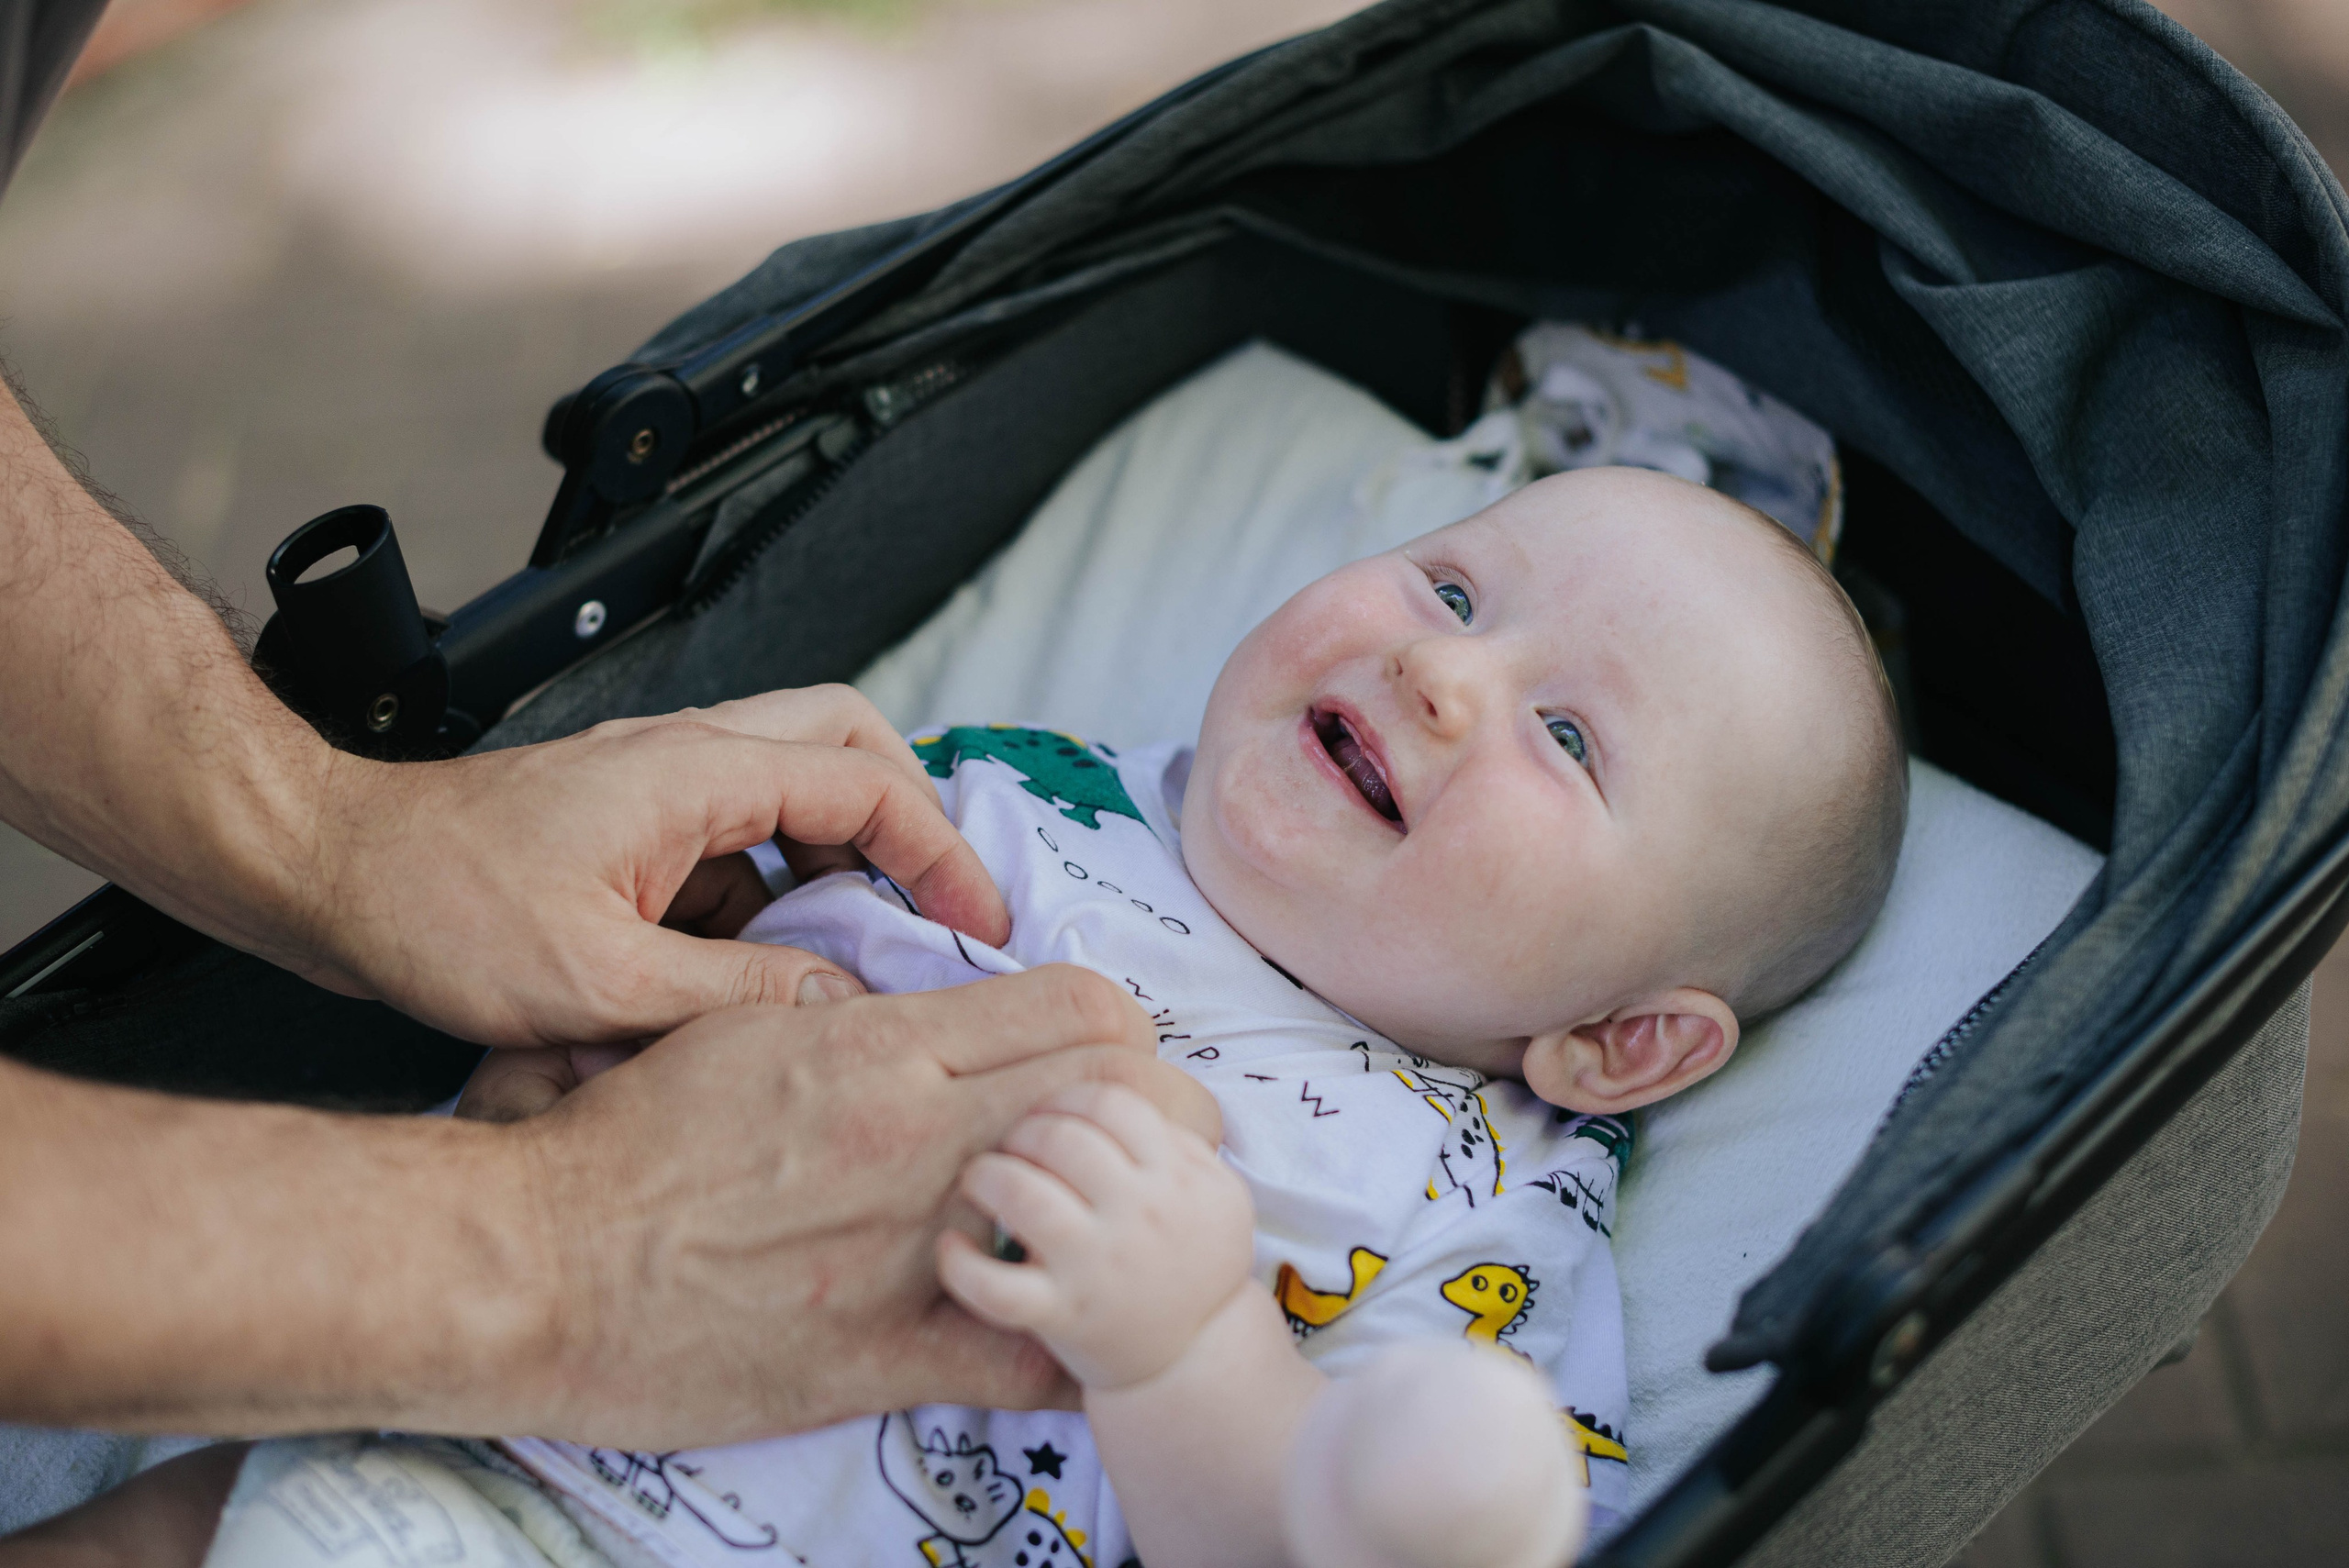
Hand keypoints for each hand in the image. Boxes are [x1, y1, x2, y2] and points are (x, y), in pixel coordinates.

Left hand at [284, 686, 1007, 1046]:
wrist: (326, 873)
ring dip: (841, 860)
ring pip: (799, 786)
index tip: (978, 923)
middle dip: (909, 819)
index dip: (942, 854)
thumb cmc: (431, 907)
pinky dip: (777, 890)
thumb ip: (736, 990)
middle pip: (850, 739)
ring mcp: (660, 783)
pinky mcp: (635, 822)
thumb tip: (841, 1005)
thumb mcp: (597, 983)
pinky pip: (742, 836)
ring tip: (854, 952)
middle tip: (933, 906)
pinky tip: (763, 966)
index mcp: (694, 772)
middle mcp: (688, 756)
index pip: (868, 784)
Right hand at [507, 965, 1223, 1444]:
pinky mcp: (884, 1352)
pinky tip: (1064, 1339)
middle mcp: (916, 1133)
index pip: (1080, 1004)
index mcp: (881, 1044)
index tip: (1105, 1060)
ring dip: (1128, 1221)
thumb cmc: (619, 1144)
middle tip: (1143, 1145)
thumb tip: (919, 1008)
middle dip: (1160, 1112)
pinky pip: (1031, 1357)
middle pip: (1124, 1095)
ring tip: (1114, 1235)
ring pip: (1102, 1213)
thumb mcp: (741, 1030)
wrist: (531, 1265)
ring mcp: (910, 1248)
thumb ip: (850, 1015)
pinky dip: (1066, 1349)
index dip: (1118, 1031)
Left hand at [937, 1081, 1255, 1390]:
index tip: (1047, 1108)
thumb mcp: (1211, 1184)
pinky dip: (961, 1266)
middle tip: (1006, 1143)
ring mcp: (1099, 1267)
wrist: (1195, 1360)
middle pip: (1064, 1137)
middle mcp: (1141, 1215)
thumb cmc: (1191, 1256)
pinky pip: (996, 1288)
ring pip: (1025, 1195)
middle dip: (1021, 1128)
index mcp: (1175, 1173)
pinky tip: (951, 1249)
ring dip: (988, 1176)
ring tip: (977, 1181)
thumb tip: (1119, 1061)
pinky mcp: (1062, 1318)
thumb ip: (1169, 1126)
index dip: (1066, 1091)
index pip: (1111, 1097)